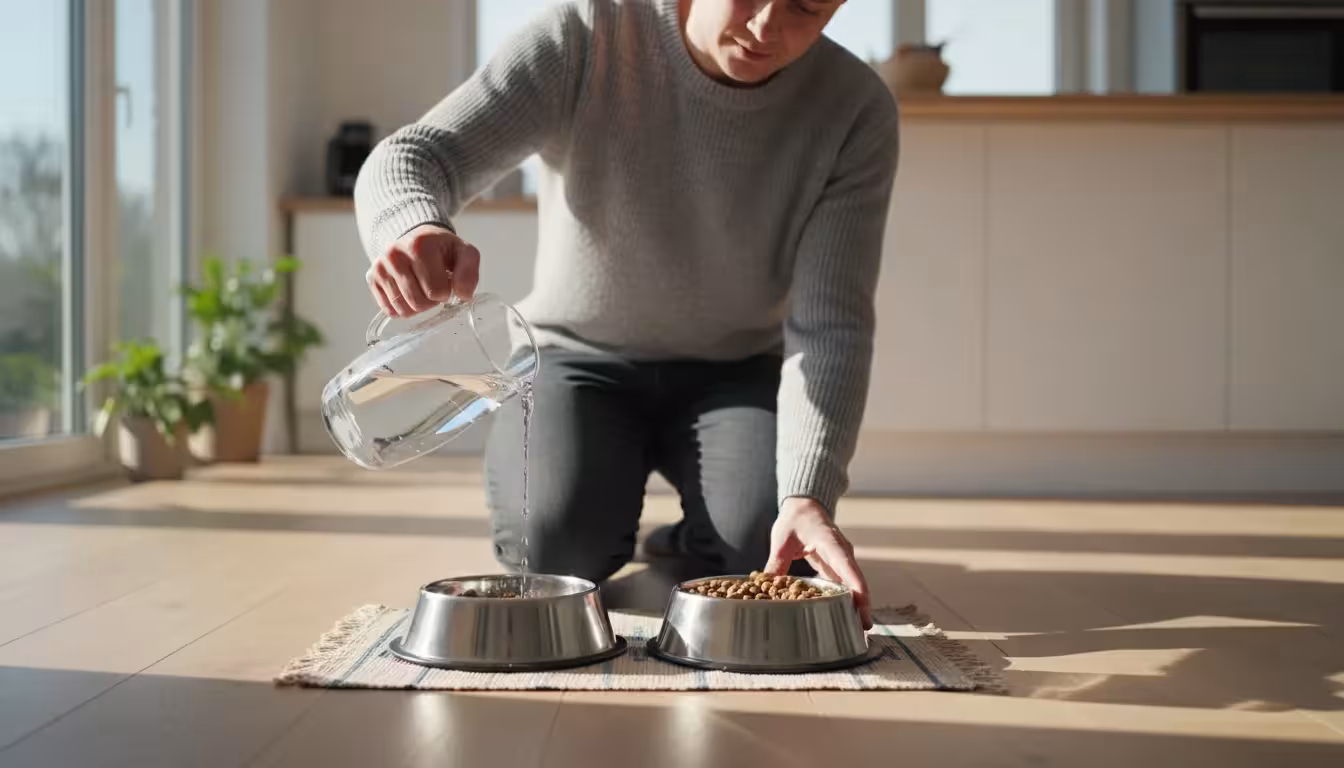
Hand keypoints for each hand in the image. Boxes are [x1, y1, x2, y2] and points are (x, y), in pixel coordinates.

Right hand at [366, 223, 480, 316]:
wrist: (417, 238)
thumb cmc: (441, 249)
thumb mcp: (464, 252)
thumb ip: (469, 272)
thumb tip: (463, 295)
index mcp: (419, 246)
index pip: (436, 292)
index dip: (446, 292)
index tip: (445, 280)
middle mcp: (394, 254)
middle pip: (418, 303)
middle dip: (431, 301)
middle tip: (434, 286)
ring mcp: (380, 267)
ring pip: (403, 310)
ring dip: (417, 306)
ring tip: (421, 288)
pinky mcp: (372, 278)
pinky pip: (389, 310)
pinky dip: (403, 307)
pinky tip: (409, 292)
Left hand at [765, 497, 871, 628]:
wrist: (805, 507)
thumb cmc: (795, 520)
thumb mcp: (782, 539)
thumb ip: (776, 562)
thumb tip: (766, 584)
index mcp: (830, 542)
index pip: (847, 566)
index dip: (856, 588)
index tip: (863, 607)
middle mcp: (842, 552)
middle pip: (857, 580)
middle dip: (862, 605)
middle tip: (863, 630)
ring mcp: (843, 560)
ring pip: (854, 584)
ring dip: (857, 605)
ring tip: (858, 630)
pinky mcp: (838, 566)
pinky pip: (846, 584)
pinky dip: (848, 599)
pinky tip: (846, 617)